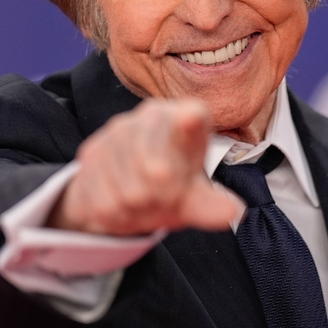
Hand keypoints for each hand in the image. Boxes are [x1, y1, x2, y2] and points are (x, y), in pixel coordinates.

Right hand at [46, 99, 242, 234]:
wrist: (119, 194)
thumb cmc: (169, 189)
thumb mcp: (194, 198)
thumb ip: (210, 204)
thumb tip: (235, 213)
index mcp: (189, 116)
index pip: (192, 118)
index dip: (188, 136)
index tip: (188, 131)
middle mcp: (152, 114)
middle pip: (159, 171)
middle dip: (162, 200)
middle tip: (164, 201)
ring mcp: (118, 129)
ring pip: (131, 191)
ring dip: (138, 211)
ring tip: (142, 202)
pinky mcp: (92, 150)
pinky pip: (106, 198)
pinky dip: (116, 214)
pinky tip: (119, 201)